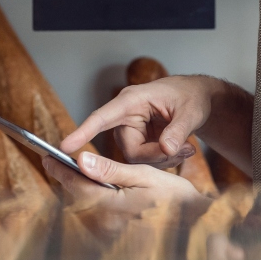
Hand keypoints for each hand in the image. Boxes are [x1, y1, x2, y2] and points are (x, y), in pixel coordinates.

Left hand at [44, 150, 205, 240]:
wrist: (195, 223)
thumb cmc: (174, 198)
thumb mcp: (142, 175)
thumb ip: (110, 169)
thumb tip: (82, 160)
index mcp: (111, 207)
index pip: (77, 186)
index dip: (60, 170)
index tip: (48, 157)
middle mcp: (108, 223)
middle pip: (78, 198)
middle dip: (66, 179)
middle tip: (54, 162)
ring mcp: (112, 232)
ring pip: (85, 207)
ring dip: (77, 189)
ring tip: (70, 173)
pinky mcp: (118, 234)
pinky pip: (96, 215)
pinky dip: (90, 200)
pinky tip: (92, 189)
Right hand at [61, 75, 220, 167]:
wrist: (195, 98)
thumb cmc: (190, 96)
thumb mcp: (190, 111)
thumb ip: (178, 130)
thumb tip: (166, 149)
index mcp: (131, 100)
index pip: (102, 117)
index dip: (84, 131)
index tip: (65, 147)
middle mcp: (126, 117)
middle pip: (129, 150)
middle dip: (156, 155)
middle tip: (184, 149)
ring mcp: (131, 132)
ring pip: (137, 160)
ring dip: (163, 159)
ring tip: (187, 146)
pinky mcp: (139, 144)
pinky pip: (145, 163)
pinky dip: (165, 160)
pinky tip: (182, 149)